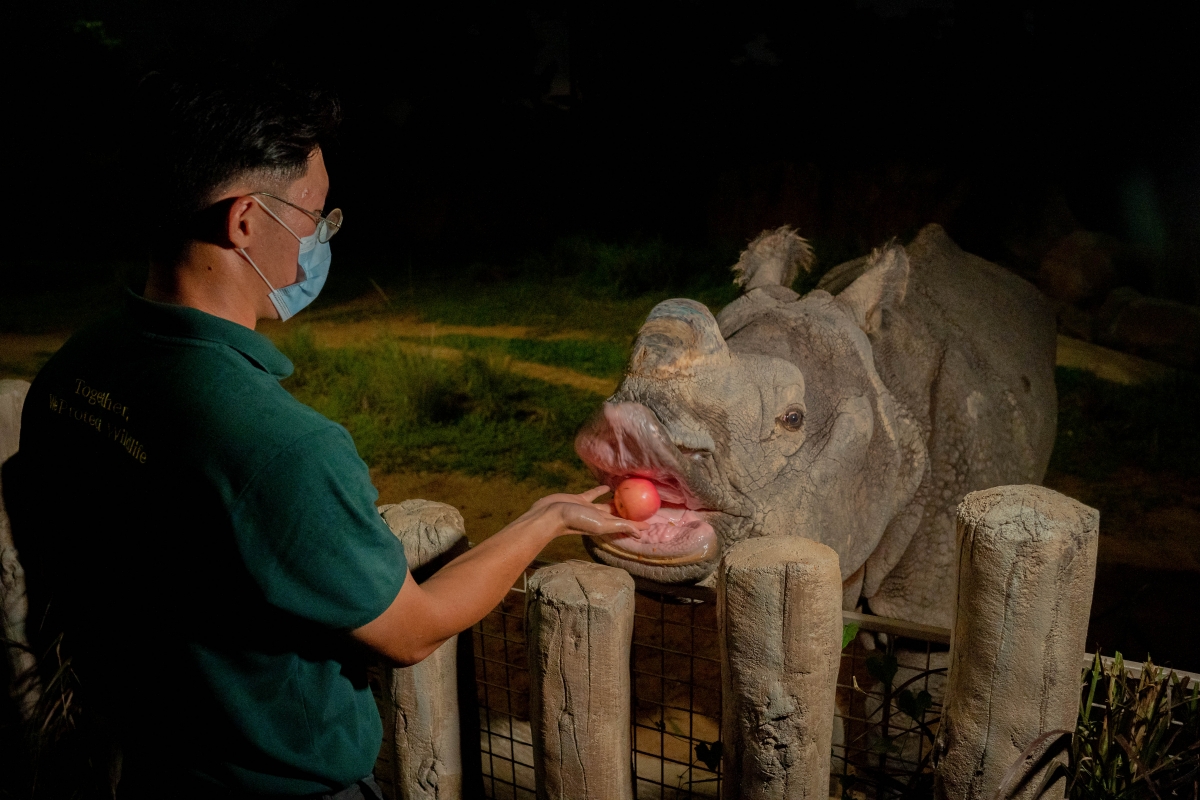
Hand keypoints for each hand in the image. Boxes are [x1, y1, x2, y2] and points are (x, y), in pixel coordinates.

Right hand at [524, 486, 645, 538]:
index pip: (626, 524)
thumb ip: (620, 526)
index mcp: (605, 524)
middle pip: (619, 515)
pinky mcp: (580, 499)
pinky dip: (601, 490)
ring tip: (629, 494)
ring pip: (608, 504)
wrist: (550, 514)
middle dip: (630, 512)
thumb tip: (640, 532)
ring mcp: (589, 508)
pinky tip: (608, 485)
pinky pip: (594, 494)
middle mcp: (599, 517)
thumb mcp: (601, 524)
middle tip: (643, 504)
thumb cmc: (575, 521)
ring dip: (618, 500)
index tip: (651, 522)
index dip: (638, 524)